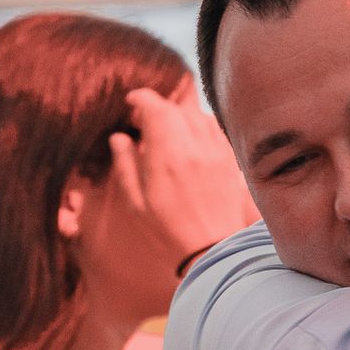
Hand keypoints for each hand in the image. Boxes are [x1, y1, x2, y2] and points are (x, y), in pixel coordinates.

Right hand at [110, 87, 256, 266]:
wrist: (214, 250)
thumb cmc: (169, 231)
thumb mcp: (136, 203)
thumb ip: (126, 165)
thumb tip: (120, 138)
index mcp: (167, 158)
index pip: (156, 109)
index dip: (141, 99)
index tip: (131, 103)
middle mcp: (195, 148)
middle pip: (177, 108)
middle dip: (158, 107)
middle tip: (143, 120)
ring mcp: (216, 152)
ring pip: (198, 115)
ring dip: (180, 114)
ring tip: (166, 130)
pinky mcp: (229, 160)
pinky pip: (215, 129)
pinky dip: (199, 125)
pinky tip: (189, 140)